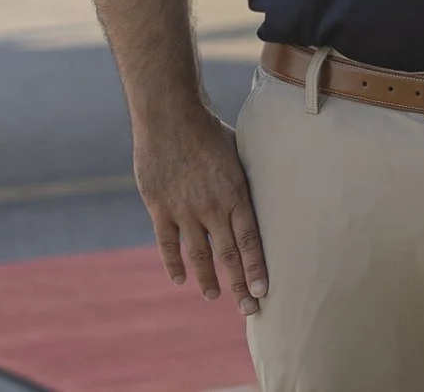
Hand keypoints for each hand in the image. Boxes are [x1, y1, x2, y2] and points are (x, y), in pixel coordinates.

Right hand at [133, 107, 267, 314]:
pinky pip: (167, 243)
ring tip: (215, 296)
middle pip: (228, 256)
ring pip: (199, 255)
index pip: (250, 241)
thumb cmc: (208, 129)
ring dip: (208, 280)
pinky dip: (174, 264)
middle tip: (249, 310)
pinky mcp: (159, 207)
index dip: (256, 269)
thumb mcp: (238, 152)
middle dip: (240, 286)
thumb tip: (262, 193)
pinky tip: (181, 279)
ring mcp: (184, 209)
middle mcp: (211, 207)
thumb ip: (245, 180)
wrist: (169, 114)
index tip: (263, 293)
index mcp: (235, 193)